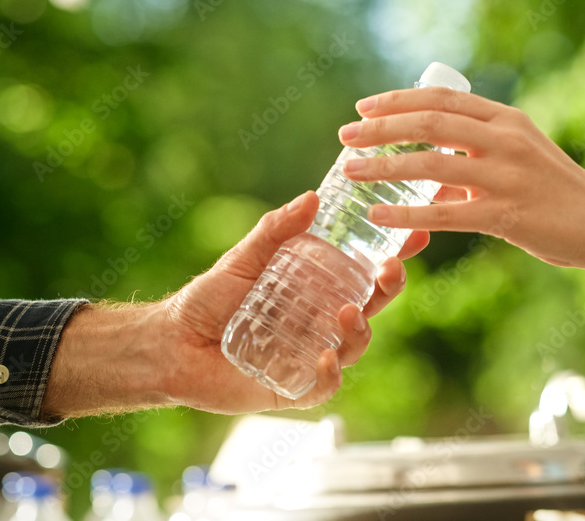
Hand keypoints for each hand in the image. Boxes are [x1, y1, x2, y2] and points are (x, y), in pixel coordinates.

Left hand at [162, 190, 427, 411]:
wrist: (171, 343)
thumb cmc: (208, 299)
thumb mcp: (243, 258)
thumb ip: (276, 230)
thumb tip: (312, 198)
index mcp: (315, 289)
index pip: (363, 272)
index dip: (391, 256)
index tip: (414, 236)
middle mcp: (319, 321)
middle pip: (370, 307)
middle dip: (389, 289)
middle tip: (391, 270)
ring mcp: (309, 354)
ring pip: (354, 346)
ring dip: (360, 330)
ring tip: (347, 313)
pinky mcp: (292, 386)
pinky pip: (324, 386)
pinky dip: (331, 374)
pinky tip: (325, 358)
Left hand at [337, 86, 584, 269]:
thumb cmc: (556, 192)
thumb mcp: (518, 157)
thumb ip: (474, 156)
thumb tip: (424, 167)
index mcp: (505, 119)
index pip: (441, 99)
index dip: (398, 100)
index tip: (364, 107)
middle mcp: (504, 140)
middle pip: (429, 123)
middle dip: (380, 127)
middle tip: (346, 136)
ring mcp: (506, 176)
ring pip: (431, 164)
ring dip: (383, 166)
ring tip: (349, 171)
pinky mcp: (506, 214)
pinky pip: (445, 214)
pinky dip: (407, 214)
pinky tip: (378, 217)